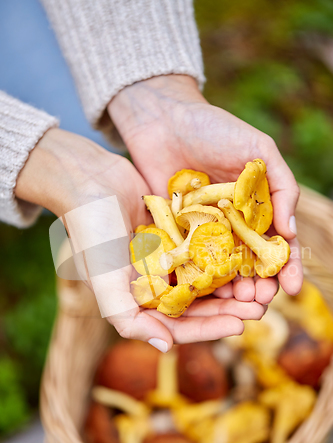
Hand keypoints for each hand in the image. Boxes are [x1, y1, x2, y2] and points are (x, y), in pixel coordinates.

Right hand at [15, 128, 265, 350]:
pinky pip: (204, 251)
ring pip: (205, 279)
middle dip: (228, 309)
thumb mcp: (103, 280)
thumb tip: (166, 347)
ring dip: (230, 285)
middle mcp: (154, 283)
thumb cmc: (92, 231)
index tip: (238, 325)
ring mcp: (166, 259)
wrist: (91, 181)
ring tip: (257, 286)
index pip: (178, 325)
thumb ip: (127, 318)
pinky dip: (222, 257)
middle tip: (258, 308)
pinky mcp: (175, 235)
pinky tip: (244, 258)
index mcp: (137, 300)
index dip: (208, 328)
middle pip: (198, 304)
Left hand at [108, 75, 302, 302]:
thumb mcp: (257, 149)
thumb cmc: (213, 128)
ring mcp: (203, 231)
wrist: (162, 120)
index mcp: (256, 207)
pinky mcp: (175, 232)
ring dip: (231, 289)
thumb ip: (281, 185)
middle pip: (250, 263)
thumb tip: (291, 231)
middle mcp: (232, 224)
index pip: (276, 243)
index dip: (287, 267)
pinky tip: (206, 293)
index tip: (291, 288)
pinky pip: (189, 260)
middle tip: (259, 302)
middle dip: (259, 285)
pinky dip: (198, 278)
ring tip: (237, 304)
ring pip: (221, 268)